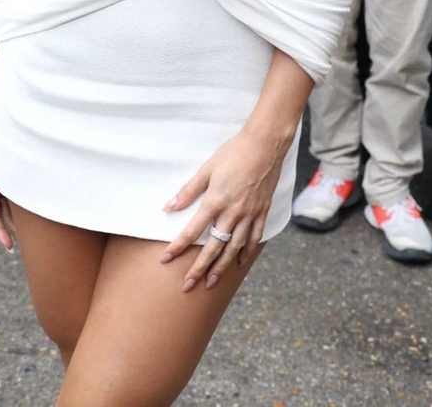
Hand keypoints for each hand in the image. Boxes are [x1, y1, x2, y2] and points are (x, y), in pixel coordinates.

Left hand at [160, 127, 289, 290]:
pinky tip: (238, 262)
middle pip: (213, 247)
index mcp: (215, 201)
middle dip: (199, 268)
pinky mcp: (262, 212)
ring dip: (222, 267)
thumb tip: (169, 207)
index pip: (192, 230)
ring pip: (234, 248)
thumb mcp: (207, 169)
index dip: (178, 246)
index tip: (166, 259)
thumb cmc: (233, 153)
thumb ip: (188, 191)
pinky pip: (254, 238)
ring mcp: (249, 214)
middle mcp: (233, 213)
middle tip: (188, 285)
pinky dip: (246, 253)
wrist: (265, 145)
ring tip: (211, 282)